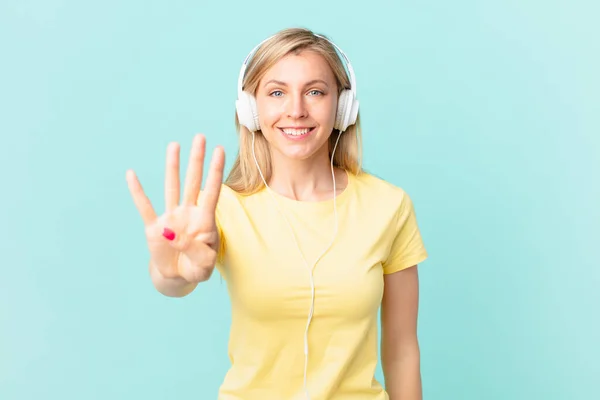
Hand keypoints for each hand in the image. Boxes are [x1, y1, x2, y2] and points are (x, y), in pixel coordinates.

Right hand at [126, 134, 224, 282]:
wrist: (178, 277)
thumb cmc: (196, 268)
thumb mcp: (204, 266)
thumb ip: (196, 252)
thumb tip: (174, 235)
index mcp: (205, 221)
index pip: (212, 191)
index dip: (215, 171)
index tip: (220, 150)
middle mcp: (188, 213)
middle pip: (193, 181)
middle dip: (197, 159)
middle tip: (200, 137)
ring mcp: (171, 218)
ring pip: (172, 187)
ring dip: (172, 166)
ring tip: (174, 144)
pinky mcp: (154, 228)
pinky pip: (144, 206)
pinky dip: (137, 192)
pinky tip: (131, 174)